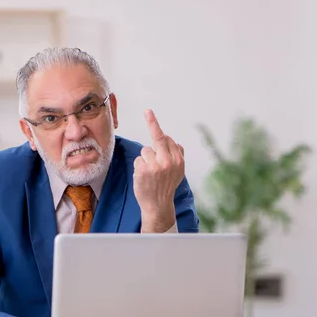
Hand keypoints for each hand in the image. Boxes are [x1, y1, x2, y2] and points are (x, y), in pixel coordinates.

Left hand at [133, 109, 184, 232]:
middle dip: (152, 122)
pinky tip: (144, 177)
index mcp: (178, 161)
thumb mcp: (178, 172)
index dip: (158, 130)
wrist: (158, 205)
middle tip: (148, 111)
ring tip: (150, 174)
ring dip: (146, 160)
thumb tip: (174, 141)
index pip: (168, 140)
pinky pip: (138, 160)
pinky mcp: (144, 170)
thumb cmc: (166, 187)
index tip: (150, 113)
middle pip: (158, 138)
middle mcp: (169, 162)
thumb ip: (177, 156)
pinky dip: (139, 167)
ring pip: (146, 151)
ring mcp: (156, 166)